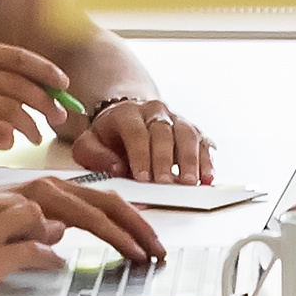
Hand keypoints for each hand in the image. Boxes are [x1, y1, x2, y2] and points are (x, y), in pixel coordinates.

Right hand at [0, 35, 72, 163]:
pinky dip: (8, 138)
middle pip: (20, 83)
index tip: (63, 86)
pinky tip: (5, 144)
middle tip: (57, 120)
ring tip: (33, 137)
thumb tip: (43, 87)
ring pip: (13, 107)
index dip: (46, 71)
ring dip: (30, 125)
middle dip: (46, 102)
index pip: (17, 56)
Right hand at [0, 171, 154, 295]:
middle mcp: (7, 200)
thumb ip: (11, 229)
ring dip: (110, 234)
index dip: (106, 208)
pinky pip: (34, 250)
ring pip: (68, 214)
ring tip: (138, 254)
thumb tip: (51, 240)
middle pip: (80, 197)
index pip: (68, 193)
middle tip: (153, 241)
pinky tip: (77, 266)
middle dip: (125, 218)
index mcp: (3, 192)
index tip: (133, 225)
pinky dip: (57, 257)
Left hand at [73, 93, 216, 183]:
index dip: (141, 155)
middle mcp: (154, 111)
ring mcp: (176, 119)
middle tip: (166, 184)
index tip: (142, 177)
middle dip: (165, 160)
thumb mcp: (89, 143)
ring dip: (190, 160)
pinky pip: (203, 142)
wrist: (129, 118)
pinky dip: (206, 160)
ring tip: (189, 183)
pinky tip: (207, 177)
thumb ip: (94, 155)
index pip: (136, 132)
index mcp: (127, 113)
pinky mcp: (192, 130)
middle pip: (163, 133)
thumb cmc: (109, 136)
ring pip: (187, 135)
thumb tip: (115, 168)